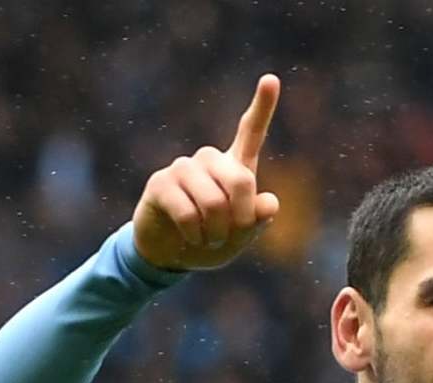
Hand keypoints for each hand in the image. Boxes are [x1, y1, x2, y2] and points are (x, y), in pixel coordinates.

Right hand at [132, 73, 281, 271]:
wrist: (172, 254)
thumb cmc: (213, 240)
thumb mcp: (241, 236)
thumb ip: (257, 220)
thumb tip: (270, 203)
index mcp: (235, 167)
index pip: (251, 132)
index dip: (263, 107)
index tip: (271, 79)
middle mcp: (209, 160)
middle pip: (240, 181)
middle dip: (241, 219)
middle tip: (231, 235)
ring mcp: (183, 168)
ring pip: (213, 202)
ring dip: (216, 233)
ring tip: (209, 239)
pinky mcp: (161, 183)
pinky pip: (188, 213)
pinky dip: (195, 235)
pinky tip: (190, 236)